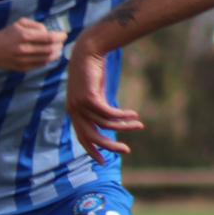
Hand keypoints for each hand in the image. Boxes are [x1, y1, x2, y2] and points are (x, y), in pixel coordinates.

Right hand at [0, 18, 65, 72]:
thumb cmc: (6, 34)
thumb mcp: (20, 23)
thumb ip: (36, 25)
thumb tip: (48, 32)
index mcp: (24, 36)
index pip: (49, 38)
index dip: (60, 36)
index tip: (64, 35)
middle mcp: (25, 49)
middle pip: (51, 49)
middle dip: (60, 45)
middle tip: (61, 42)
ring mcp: (24, 60)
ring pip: (48, 58)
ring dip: (56, 53)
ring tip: (58, 49)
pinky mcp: (23, 68)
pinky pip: (41, 65)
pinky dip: (48, 60)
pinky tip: (49, 55)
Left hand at [65, 38, 141, 164]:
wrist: (87, 52)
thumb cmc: (93, 73)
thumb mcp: (96, 95)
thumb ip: (100, 109)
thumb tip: (110, 123)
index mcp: (74, 113)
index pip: (82, 138)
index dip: (92, 150)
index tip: (103, 162)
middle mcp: (74, 111)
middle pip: (92, 137)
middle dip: (109, 146)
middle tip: (126, 150)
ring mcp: (79, 105)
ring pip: (105, 124)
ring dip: (124, 126)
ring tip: (139, 125)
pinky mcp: (88, 98)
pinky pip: (109, 113)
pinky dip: (122, 115)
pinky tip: (134, 114)